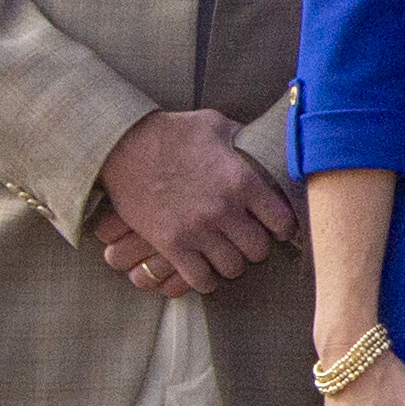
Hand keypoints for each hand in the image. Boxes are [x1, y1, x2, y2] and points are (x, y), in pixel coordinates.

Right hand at [94, 109, 294, 294]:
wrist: (121, 144)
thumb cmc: (171, 131)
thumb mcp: (215, 125)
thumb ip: (244, 139)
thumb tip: (262, 144)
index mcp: (241, 180)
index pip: (281, 221)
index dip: (282, 227)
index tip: (276, 228)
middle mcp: (223, 209)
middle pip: (258, 249)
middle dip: (256, 247)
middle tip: (247, 241)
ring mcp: (197, 229)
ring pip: (232, 268)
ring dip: (231, 263)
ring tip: (226, 254)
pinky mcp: (171, 244)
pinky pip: (200, 279)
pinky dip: (205, 280)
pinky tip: (204, 270)